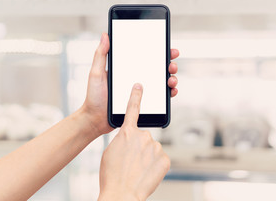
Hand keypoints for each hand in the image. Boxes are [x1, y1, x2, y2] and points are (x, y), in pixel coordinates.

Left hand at [80, 33, 179, 135]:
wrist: (96, 119)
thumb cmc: (94, 97)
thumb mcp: (96, 73)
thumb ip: (100, 54)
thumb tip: (105, 35)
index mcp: (127, 68)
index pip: (145, 56)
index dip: (159, 51)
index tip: (167, 48)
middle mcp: (136, 77)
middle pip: (157, 68)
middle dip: (169, 64)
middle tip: (171, 65)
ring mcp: (140, 90)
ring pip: (162, 81)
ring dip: (171, 78)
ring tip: (171, 80)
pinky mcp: (143, 102)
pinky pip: (160, 97)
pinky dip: (169, 93)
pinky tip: (171, 91)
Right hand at [98, 84, 170, 200]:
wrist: (122, 194)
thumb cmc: (112, 175)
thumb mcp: (110, 152)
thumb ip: (122, 140)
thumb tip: (130, 139)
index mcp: (127, 133)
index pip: (132, 109)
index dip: (136, 96)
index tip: (139, 86)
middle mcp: (143, 136)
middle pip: (143, 138)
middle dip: (139, 147)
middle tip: (131, 162)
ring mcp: (156, 147)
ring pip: (152, 149)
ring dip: (147, 157)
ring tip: (137, 170)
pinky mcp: (165, 159)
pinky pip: (160, 159)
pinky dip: (155, 165)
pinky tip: (147, 173)